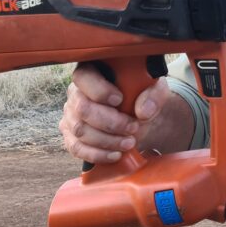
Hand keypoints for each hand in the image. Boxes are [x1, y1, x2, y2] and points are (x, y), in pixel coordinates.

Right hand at [58, 63, 172, 164]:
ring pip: (80, 131)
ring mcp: (71, 116)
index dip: (100, 90)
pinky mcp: (71, 137)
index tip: (120, 100)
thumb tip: (143, 111)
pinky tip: (116, 154)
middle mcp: (75, 93)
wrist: (139, 118)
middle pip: (82, 109)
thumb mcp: (154, 89)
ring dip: (108, 140)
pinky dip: (98, 154)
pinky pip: (77, 149)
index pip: (84, 77)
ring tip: (129, 142)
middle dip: (110, 123)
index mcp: (92, 72)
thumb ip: (153, 95)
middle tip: (133, 128)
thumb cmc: (142, 97)